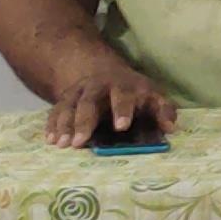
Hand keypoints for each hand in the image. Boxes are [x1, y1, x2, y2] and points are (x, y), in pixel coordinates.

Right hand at [45, 58, 175, 148]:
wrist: (106, 74)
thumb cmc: (136, 94)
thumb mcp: (153, 97)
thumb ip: (163, 111)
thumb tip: (170, 128)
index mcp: (124, 86)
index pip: (123, 96)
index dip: (122, 110)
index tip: (122, 126)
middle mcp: (98, 87)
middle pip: (89, 102)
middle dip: (84, 122)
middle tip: (80, 142)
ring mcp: (79, 92)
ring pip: (69, 107)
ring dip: (64, 125)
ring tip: (61, 145)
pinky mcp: (65, 99)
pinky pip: (56, 111)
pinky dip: (52, 125)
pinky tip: (50, 140)